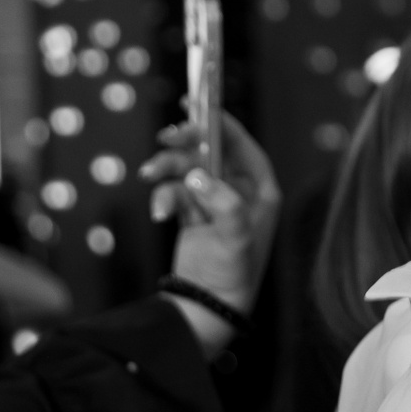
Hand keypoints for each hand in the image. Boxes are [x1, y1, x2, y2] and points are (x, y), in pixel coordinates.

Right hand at [139, 114, 280, 349]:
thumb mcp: (235, 238)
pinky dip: (164, 197)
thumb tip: (198, 175)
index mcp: (259, 189)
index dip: (219, 122)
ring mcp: (213, 200)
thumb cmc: (234, 274)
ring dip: (166, 168)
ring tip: (151, 177)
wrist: (209, 305)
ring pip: (186, 168)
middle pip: (208, 150)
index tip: (195, 106)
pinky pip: (173, 190)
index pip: (240, 144)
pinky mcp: (192, 212)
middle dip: (185, 144)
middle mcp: (238, 190)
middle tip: (165, 140)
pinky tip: (161, 214)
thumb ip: (222, 203)